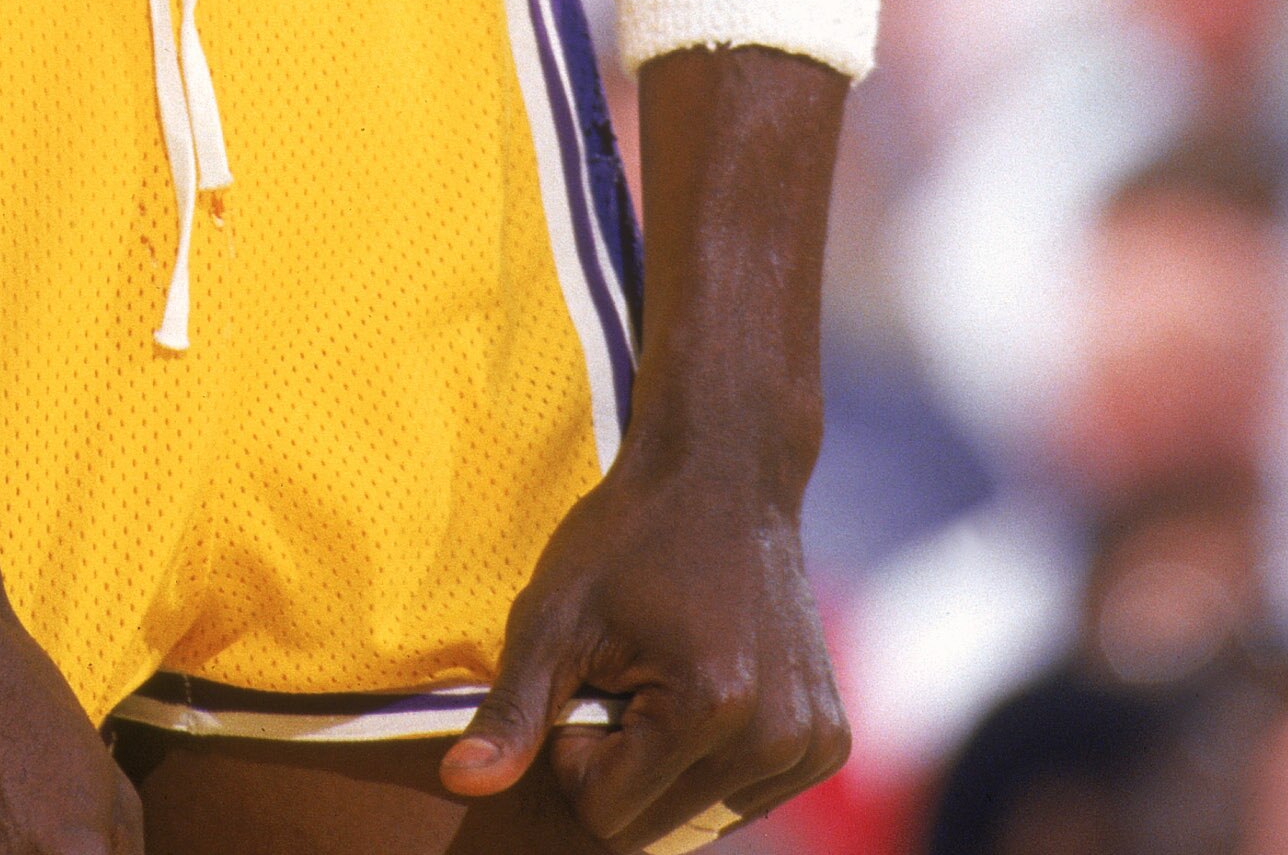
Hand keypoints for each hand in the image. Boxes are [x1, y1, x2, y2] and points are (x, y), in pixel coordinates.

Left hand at [438, 433, 848, 848]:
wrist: (726, 468)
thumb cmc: (629, 533)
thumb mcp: (553, 614)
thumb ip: (511, 711)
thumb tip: (459, 785)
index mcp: (709, 709)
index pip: (604, 814)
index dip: (577, 750)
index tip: (590, 674)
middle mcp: (774, 738)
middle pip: (654, 828)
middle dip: (623, 765)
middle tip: (628, 673)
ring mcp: (811, 744)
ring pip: (699, 821)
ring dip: (667, 765)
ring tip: (666, 673)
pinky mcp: (827, 742)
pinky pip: (743, 800)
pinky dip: (712, 763)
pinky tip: (707, 684)